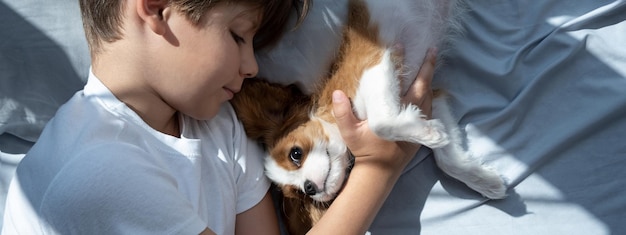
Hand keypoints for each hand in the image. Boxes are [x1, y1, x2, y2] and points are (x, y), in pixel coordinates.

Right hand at [311, 48, 437, 234]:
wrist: (381, 171)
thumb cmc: (366, 150)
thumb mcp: (350, 133)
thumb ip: (343, 113)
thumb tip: (338, 93)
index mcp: (396, 114)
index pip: (402, 84)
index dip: (401, 65)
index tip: (400, 48)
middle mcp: (412, 117)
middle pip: (424, 87)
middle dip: (427, 67)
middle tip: (431, 50)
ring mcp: (419, 125)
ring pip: (429, 97)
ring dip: (429, 81)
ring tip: (429, 66)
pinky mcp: (421, 131)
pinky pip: (429, 108)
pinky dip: (428, 95)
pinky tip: (426, 89)